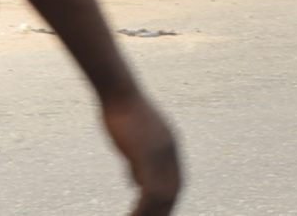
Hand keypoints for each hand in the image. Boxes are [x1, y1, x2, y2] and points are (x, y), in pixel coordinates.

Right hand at [101, 88, 180, 215]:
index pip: (176, 182)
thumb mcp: (134, 140)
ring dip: (152, 213)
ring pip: (163, 195)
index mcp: (170, 148)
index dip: (169, 201)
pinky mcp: (148, 156)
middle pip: (174, 191)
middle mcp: (171, 152)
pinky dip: (143, 209)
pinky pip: (150, 192)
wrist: (120, 93)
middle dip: (165, 210)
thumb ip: (139, 161)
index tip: (160, 213)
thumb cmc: (122, 113)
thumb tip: (137, 182)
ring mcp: (161, 154)